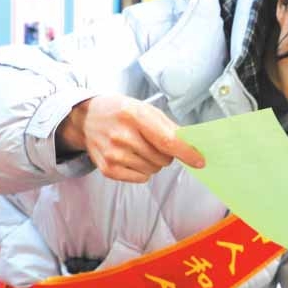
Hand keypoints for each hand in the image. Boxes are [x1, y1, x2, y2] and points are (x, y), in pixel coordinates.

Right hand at [58, 94, 204, 182]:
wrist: (87, 118)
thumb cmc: (121, 112)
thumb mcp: (145, 109)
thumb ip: (169, 127)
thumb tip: (191, 146)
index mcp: (134, 115)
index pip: (166, 140)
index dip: (186, 152)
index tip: (200, 161)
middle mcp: (122, 135)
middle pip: (162, 159)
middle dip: (165, 154)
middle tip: (152, 143)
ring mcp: (113, 154)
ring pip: (153, 170)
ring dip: (153, 162)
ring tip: (138, 148)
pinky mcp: (108, 169)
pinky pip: (141, 178)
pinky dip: (142, 171)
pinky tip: (130, 157)